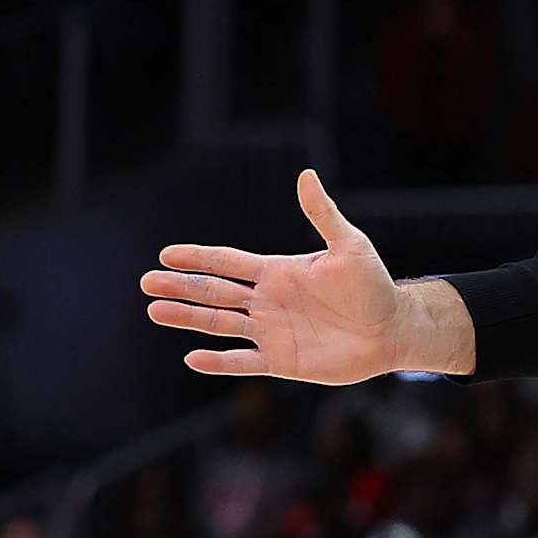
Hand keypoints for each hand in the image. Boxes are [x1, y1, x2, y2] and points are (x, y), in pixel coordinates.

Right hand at [141, 169, 402, 381]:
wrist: (391, 328)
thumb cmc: (373, 285)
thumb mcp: (348, 245)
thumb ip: (322, 214)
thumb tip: (306, 175)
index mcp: (278, 271)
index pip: (229, 261)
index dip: (198, 258)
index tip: (167, 254)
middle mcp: (268, 300)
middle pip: (214, 292)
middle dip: (181, 286)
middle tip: (146, 281)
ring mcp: (271, 331)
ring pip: (219, 324)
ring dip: (187, 318)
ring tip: (154, 310)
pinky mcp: (281, 361)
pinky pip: (242, 362)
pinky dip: (218, 361)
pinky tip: (192, 357)